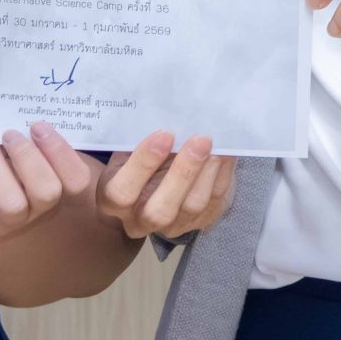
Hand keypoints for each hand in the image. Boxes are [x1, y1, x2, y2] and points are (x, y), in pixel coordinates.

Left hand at [0, 124, 98, 246]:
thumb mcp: (0, 141)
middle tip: (9, 134)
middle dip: (29, 158)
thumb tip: (11, 99)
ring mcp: (0, 223)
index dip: (64, 154)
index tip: (39, 125)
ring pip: (11, 204)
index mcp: (46, 183)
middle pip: (48, 192)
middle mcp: (30, 209)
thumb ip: (13, 126)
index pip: (75, 180)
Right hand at [96, 131, 236, 242]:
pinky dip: (222, 175)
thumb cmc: (139, 157)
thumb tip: (166, 112)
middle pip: (159, 210)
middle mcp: (139, 220)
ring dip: (207, 172)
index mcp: (113, 200)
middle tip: (199, 140)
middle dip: (182, 174)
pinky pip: (214, 202)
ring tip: (216, 142)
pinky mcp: (199, 223)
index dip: (142, 165)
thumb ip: (137, 139)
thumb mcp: (128, 149)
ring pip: (192, 206)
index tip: (164, 134)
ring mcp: (172, 226)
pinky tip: (227, 151)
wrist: (156, 180)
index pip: (121, 191)